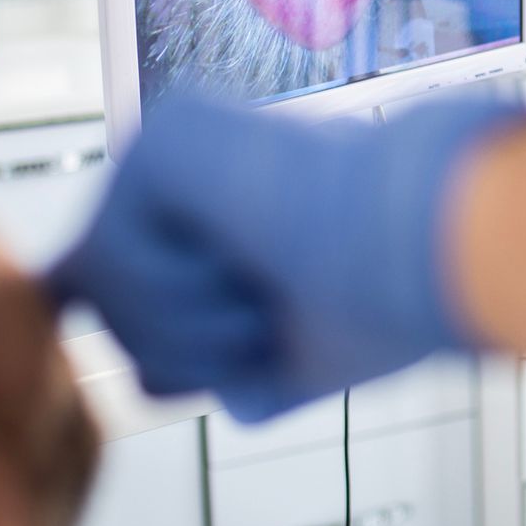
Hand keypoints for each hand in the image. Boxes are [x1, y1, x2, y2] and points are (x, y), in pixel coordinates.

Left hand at [49, 94, 525, 420]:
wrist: (422, 247)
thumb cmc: (383, 301)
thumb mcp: (280, 359)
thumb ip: (209, 364)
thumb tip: (144, 384)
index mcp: (225, 230)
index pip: (135, 315)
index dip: (176, 352)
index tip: (238, 333)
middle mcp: (191, 190)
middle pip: (109, 319)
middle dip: (184, 351)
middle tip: (262, 320)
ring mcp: (172, 161)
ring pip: (103, 299)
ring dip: (188, 327)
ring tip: (258, 291)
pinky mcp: (160, 141)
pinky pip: (104, 257)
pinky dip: (176, 288)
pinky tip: (240, 251)